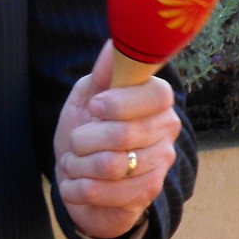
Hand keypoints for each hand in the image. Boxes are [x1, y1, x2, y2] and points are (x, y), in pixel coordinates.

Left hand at [53, 40, 180, 238]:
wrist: (79, 177)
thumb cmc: (85, 129)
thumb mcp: (86, 95)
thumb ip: (103, 73)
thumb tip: (113, 43)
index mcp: (154, 102)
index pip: (157, 95)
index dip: (122, 102)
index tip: (95, 106)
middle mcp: (165, 132)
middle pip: (125, 133)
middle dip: (84, 139)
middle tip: (74, 141)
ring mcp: (160, 165)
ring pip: (113, 165)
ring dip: (78, 164)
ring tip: (73, 162)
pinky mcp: (148, 195)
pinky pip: (110, 192)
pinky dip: (80, 187)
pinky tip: (75, 182)